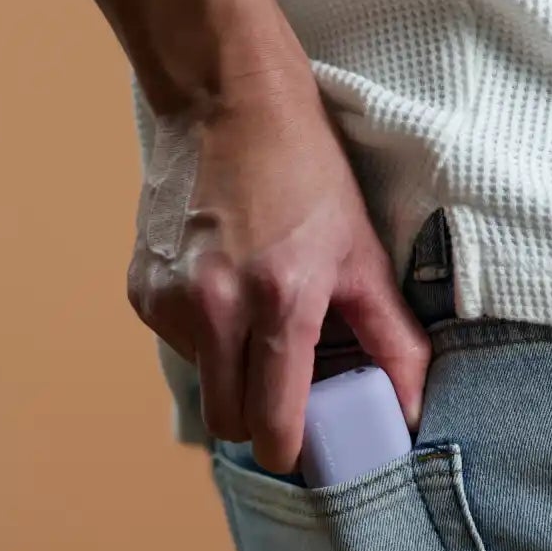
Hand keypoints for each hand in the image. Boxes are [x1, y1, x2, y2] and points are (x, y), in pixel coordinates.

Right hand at [128, 70, 428, 472]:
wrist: (225, 101)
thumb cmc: (306, 174)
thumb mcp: (361, 256)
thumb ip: (391, 340)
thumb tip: (411, 406)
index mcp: (279, 302)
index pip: (271, 424)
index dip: (291, 449)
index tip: (306, 445)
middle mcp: (214, 306)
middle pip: (227, 422)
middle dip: (258, 422)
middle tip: (289, 396)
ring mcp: (169, 298)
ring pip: (201, 383)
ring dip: (231, 373)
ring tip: (260, 321)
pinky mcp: (140, 287)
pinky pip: (177, 344)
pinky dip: (204, 336)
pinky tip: (226, 288)